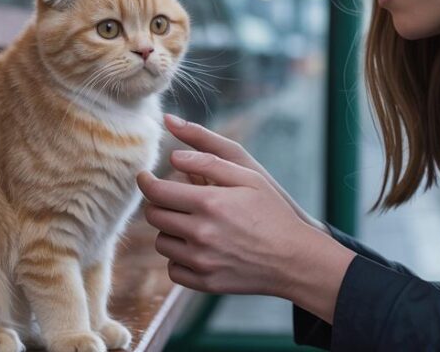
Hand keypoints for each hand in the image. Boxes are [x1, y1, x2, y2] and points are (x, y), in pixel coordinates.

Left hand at [137, 148, 318, 297]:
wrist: (294, 259)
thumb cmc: (272, 212)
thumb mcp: (249, 177)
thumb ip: (208, 162)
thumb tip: (172, 157)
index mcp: (210, 203)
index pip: (157, 192)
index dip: (145, 181)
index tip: (145, 177)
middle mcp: (201, 233)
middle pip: (154, 216)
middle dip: (158, 204)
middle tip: (172, 199)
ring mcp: (201, 261)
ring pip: (161, 243)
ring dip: (169, 231)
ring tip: (190, 224)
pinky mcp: (205, 283)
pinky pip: (173, 269)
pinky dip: (179, 258)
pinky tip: (196, 248)